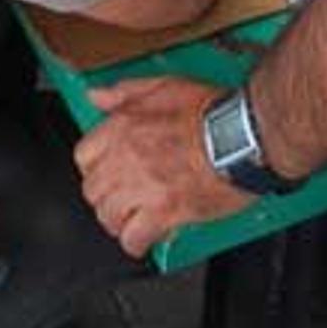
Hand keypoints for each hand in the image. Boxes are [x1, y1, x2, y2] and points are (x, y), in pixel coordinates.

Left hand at [74, 76, 250, 255]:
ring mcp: (143, 186)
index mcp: (123, 126)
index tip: (106, 172)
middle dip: (105, 197)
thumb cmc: (211, 111)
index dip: (95, 167)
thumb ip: (124, 92)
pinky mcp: (164, 212)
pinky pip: (134, 239)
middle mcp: (126, 157)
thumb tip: (96, 96)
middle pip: (93, 190)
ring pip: (108, 216)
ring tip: (133, 219)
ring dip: (119, 220)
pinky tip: (146, 238)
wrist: (243, 135)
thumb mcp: (163, 85)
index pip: (83, 155)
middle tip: (121, 199)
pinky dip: (137, 243)